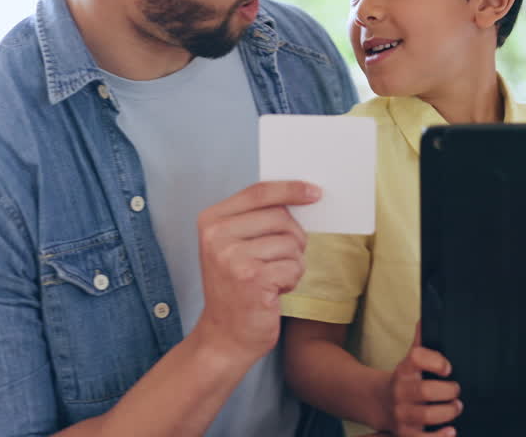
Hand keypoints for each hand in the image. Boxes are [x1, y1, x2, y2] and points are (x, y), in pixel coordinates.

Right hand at [194, 181, 318, 363]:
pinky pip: (294, 266)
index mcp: (211, 220)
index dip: (291, 189)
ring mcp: (233, 257)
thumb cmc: (236, 287)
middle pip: (281, 217)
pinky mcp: (252, 278)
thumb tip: (303, 195)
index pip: (259, 192)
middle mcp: (217, 235)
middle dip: (293, 239)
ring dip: (292, 263)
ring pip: (291, 243)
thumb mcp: (235, 246)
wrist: (224, 336)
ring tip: (272, 279)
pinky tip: (274, 292)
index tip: (315, 192)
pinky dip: (292, 279)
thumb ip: (257, 219)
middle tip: (280, 261)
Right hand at [381, 323, 461, 436]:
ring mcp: (402, 414)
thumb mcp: (408, 361)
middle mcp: (400, 391)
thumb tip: (426, 317)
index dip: (435, 361)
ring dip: (448, 411)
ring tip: (456, 407)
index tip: (448, 367)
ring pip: (428, 415)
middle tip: (456, 390)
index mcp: (404, 370)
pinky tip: (451, 431)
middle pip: (426, 390)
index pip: (417, 358)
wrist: (376, 402)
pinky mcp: (405, 433)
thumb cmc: (402, 380)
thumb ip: (421, 342)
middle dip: (448, 391)